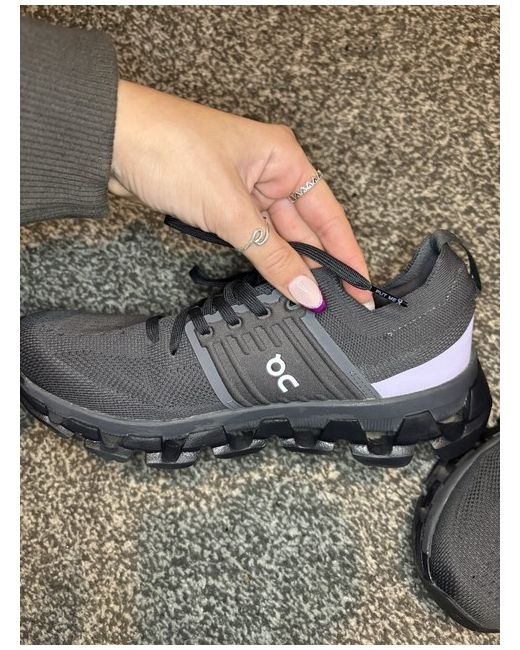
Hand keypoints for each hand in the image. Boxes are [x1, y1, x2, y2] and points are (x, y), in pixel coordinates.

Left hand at [110, 80, 373, 309]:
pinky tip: (272, 279)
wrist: (110, 137)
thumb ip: (272, 255)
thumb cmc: (171, 149)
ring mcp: (243, 189)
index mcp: (284, 158)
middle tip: (333, 304)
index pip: (329, 214)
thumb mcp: (230, 209)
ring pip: (276, 235)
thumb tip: (307, 292)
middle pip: (304, 227)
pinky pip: (251, 236)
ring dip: (286, 264)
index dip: (347, 254)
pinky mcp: (218, 203)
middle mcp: (269, 172)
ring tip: (304, 299)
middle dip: (317, 265)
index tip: (362, 287)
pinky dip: (260, 257)